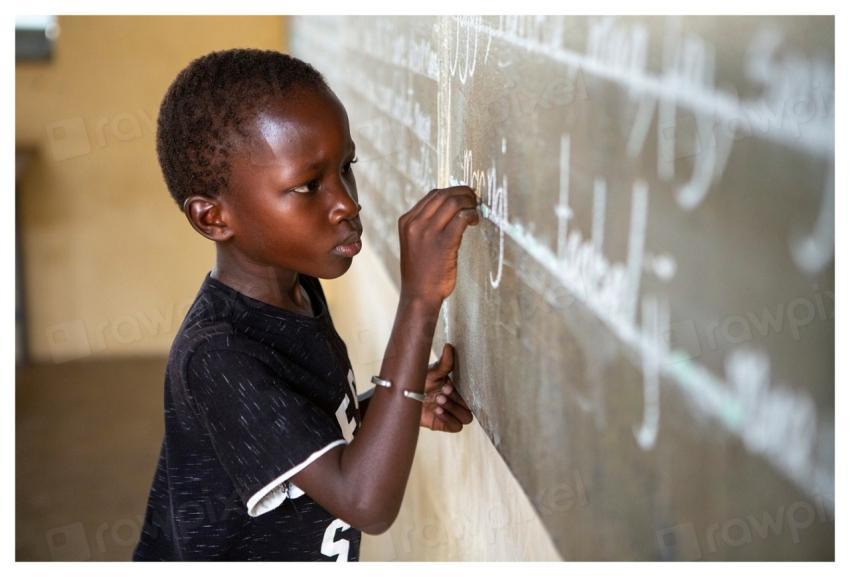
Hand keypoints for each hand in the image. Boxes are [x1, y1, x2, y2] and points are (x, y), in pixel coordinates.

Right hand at [398, 186, 479, 307]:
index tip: (464, 196)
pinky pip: (462, 218)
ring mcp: (428, 232)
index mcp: (406, 221)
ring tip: (476, 210)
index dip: (452, 191)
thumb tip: (447, 209)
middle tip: (474, 200)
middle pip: (444, 195)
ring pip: (454, 202)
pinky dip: (472, 215)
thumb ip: (424, 225)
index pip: (432, 195)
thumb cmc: (420, 272)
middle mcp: (415, 223)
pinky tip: (475, 221)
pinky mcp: (444, 242)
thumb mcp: (414, 242)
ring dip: (469, 203)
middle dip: (463, 193)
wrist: (419, 294)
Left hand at [420, 343, 473, 432]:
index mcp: (456, 389)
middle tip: (441, 392)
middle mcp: (456, 403)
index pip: (471, 394)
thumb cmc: (418, 382)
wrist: (402, 396)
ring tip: (438, 400)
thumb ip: (444, 363)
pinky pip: (456, 426)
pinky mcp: (442, 424)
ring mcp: (450, 414)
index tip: (447, 384)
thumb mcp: (432, 372)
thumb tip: (449, 346)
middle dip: (457, 400)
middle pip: (470, 408)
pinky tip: (437, 410)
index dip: (463, 392)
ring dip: (453, 409)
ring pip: (466, 418)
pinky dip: (449, 418)